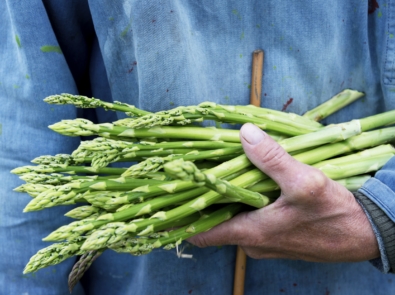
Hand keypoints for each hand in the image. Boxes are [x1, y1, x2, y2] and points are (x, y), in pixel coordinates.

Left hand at [189, 123, 379, 261]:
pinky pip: (251, 221)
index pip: (201, 232)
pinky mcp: (277, 237)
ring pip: (233, 220)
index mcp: (251, 232)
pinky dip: (244, 204)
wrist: (367, 235)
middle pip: (215, 222)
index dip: (180, 218)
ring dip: (225, 200)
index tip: (164, 201)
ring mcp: (265, 241)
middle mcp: (252, 242)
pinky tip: (249, 185)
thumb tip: (244, 132)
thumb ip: (272, 158)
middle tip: (191, 173)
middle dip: (202, 200)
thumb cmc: (336, 213)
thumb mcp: (305, 181)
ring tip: (218, 173)